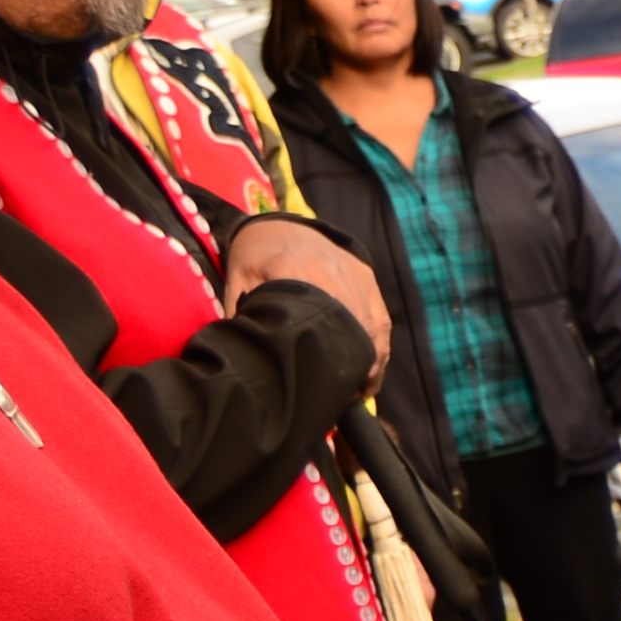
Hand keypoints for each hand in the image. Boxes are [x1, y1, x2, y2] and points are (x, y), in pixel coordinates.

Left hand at [226, 216, 384, 380]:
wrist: (280, 221)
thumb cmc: (255, 255)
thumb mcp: (238, 281)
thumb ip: (241, 312)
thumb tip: (243, 352)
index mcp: (299, 277)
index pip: (318, 331)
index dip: (325, 367)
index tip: (324, 391)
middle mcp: (337, 280)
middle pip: (353, 338)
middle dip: (351, 373)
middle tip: (340, 399)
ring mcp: (359, 281)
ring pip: (374, 334)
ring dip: (370, 366)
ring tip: (358, 392)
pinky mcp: (368, 280)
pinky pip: (381, 323)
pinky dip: (379, 350)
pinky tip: (371, 374)